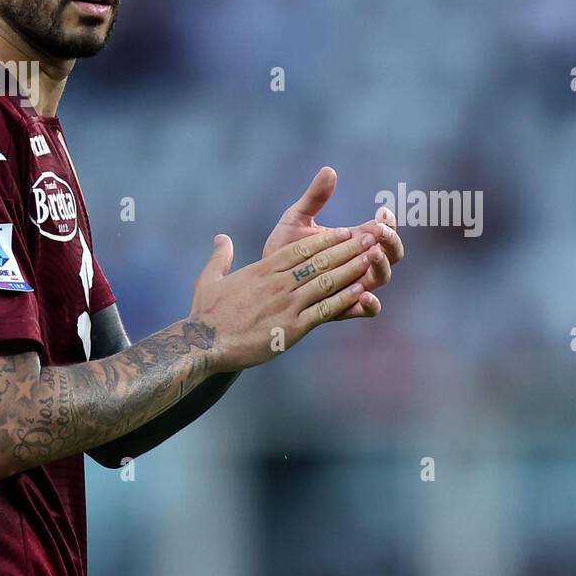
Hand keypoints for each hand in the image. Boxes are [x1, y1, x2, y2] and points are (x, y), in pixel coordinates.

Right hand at [188, 228, 381, 369]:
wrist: (203, 344)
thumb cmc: (205, 314)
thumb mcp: (210, 278)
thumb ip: (220, 256)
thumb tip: (221, 238)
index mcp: (262, 270)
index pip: (300, 249)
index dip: (326, 239)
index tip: (345, 232)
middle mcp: (278, 283)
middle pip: (319, 261)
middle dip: (347, 248)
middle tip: (371, 238)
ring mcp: (286, 305)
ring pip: (326, 282)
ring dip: (352, 269)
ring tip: (372, 258)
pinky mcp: (292, 327)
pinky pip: (324, 311)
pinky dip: (344, 300)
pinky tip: (362, 293)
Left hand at [262, 167, 404, 318]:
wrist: (263, 281)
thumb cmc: (283, 248)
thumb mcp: (297, 219)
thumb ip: (314, 198)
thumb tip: (328, 170)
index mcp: (355, 242)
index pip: (383, 231)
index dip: (388, 222)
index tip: (382, 210)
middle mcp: (361, 264)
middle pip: (391, 254)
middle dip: (390, 241)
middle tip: (380, 230)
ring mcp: (354, 286)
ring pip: (382, 278)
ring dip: (382, 265)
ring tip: (373, 254)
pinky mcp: (342, 308)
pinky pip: (365, 310)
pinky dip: (370, 303)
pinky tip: (364, 294)